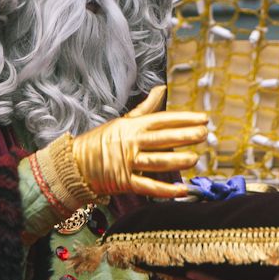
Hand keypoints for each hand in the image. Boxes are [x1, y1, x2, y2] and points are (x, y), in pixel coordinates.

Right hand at [64, 86, 210, 201]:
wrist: (74, 164)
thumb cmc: (101, 141)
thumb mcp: (123, 121)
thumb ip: (145, 108)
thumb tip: (161, 89)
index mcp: (132, 126)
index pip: (162, 120)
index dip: (184, 119)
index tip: (204, 118)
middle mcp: (130, 143)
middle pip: (162, 139)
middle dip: (184, 136)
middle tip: (204, 134)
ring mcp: (126, 163)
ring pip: (156, 162)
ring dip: (177, 161)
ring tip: (195, 159)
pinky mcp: (123, 182)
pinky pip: (147, 186)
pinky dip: (165, 190)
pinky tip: (182, 190)